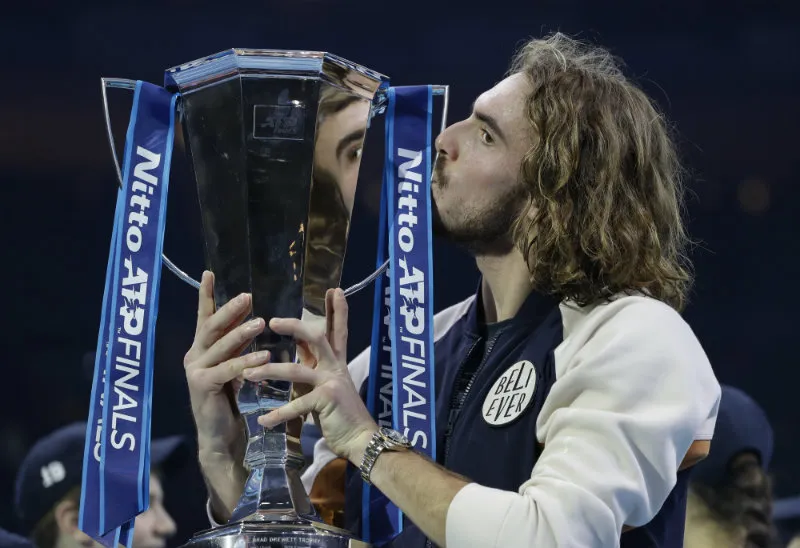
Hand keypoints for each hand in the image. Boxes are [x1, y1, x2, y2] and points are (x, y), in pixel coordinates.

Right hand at [183, 271, 269, 462]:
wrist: (220, 436)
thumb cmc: (228, 401)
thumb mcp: (233, 366)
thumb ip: (236, 346)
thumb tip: (251, 319)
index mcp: (201, 349)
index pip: (204, 317)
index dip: (206, 296)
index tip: (209, 273)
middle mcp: (194, 356)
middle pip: (211, 326)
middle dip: (229, 310)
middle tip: (248, 296)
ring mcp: (195, 371)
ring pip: (219, 346)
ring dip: (241, 333)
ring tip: (261, 322)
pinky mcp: (202, 386)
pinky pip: (227, 369)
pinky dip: (246, 361)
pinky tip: (264, 356)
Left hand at [245, 288, 377, 463]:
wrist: (359, 439)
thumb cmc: (341, 413)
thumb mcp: (328, 383)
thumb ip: (315, 366)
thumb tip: (299, 348)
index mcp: (336, 362)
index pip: (337, 330)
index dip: (337, 310)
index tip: (333, 289)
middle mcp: (335, 367)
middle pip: (316, 338)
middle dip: (294, 327)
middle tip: (272, 321)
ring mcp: (331, 382)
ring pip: (296, 370)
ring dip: (270, 371)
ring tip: (248, 373)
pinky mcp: (326, 401)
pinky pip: (297, 405)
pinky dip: (278, 414)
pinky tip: (262, 421)